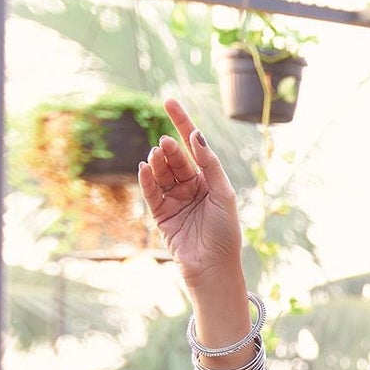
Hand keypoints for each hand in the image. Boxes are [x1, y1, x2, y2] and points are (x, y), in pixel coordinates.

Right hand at [137, 97, 244, 287]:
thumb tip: (196, 134)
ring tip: (156, 156)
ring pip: (162, 173)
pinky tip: (144, 168)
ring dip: (158, 162)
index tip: (169, 101)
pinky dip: (146, 179)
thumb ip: (210, 164)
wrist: (214, 269)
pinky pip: (150, 192)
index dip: (182, 122)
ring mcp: (175, 201)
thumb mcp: (223, 194)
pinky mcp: (161, 216)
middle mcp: (191, 188)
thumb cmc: (225, 233)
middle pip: (176, 158)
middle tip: (165, 144)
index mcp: (208, 180)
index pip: (193, 146)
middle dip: (170, 149)